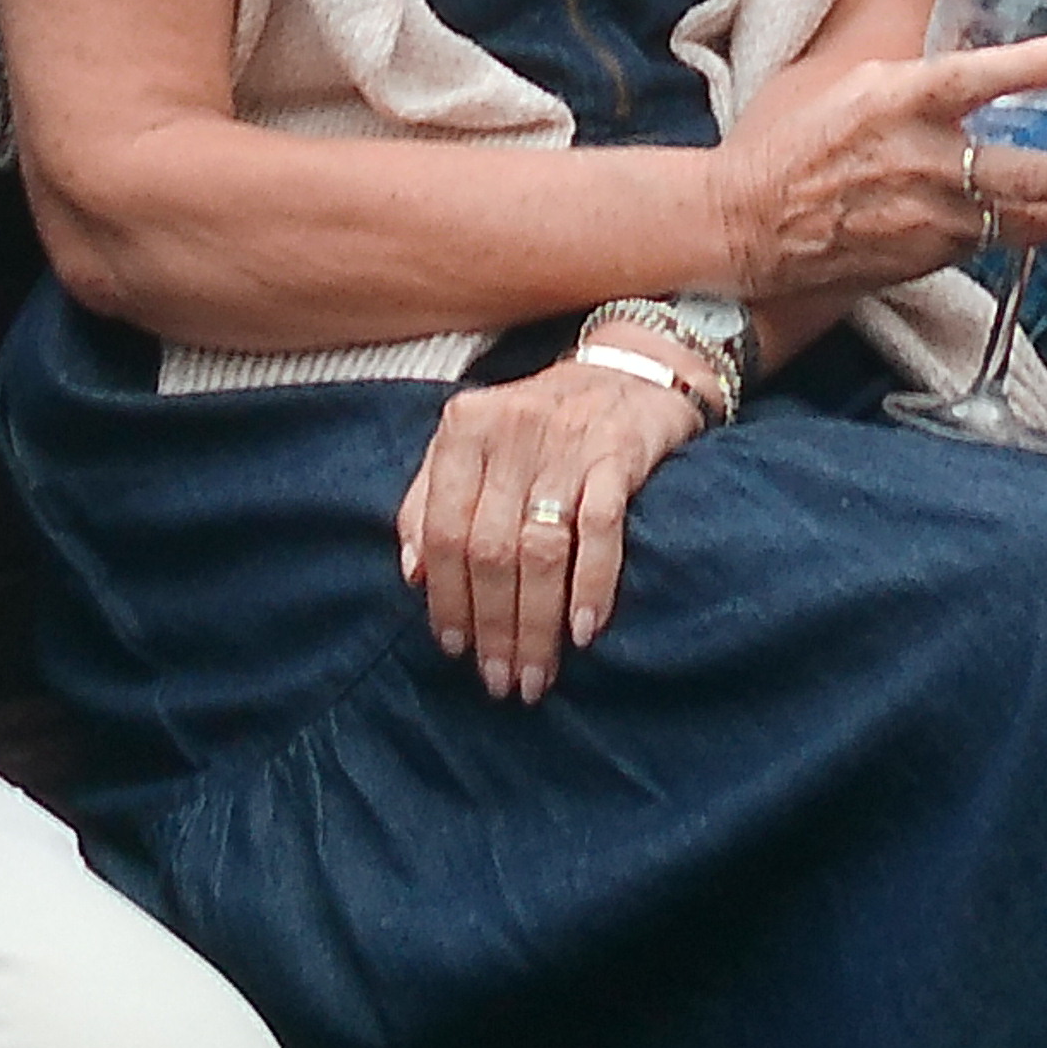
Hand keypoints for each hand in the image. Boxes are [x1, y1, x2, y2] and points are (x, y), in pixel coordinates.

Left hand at [396, 354, 708, 701]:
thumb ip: (431, 499)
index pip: (444, 530)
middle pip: (490, 550)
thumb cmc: (542, 419)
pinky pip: (600, 530)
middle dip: (493, 626)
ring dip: (535, 624)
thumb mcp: (474, 442)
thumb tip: (412, 575)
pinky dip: (591, 585)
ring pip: (539, 550)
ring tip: (535, 676)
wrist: (634, 367)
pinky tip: (584, 632)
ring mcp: (566, 444)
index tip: (453, 648)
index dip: (446, 598)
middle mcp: (510, 432)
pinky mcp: (619, 455)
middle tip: (500, 680)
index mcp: (464, 429)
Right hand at [712, 32, 1046, 305]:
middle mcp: (916, 160)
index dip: (1034, 67)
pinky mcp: (924, 256)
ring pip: (1019, 216)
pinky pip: (992, 240)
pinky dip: (1029, 229)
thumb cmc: (787, 145)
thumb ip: (906, 75)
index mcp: (892, 101)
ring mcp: (923, 216)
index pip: (974, 78)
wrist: (745, 226)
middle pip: (1023, 172)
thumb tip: (962, 64)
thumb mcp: (841, 83)